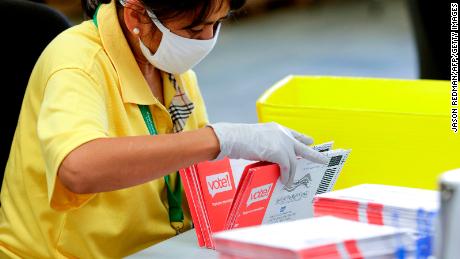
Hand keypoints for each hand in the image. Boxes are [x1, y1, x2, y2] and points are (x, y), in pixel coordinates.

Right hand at [209, 122, 328, 185]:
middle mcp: (282, 134)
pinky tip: (285, 181)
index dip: (303, 139)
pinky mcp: (279, 152)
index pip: (294, 134)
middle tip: (324, 160)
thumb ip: (267, 146)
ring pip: (294, 161)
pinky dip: (287, 175)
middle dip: (314, 155)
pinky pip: (287, 167)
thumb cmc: (238, 139)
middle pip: (303, 146)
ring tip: (290, 183)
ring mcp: (281, 143)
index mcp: (276, 129)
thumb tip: (271, 158)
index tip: (310, 141)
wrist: (233, 137)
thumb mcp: (256, 139)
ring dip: (292, 174)